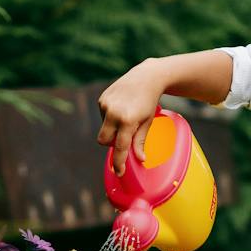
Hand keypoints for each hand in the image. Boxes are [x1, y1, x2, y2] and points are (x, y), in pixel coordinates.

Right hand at [96, 59, 165, 174]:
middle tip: (124, 137)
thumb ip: (140, 141)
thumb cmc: (149, 102)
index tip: (118, 172)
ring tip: (127, 115)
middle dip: (111, 144)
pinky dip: (110, 117)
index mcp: (127, 120)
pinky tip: (121, 108)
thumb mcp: (147, 122)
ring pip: (104, 128)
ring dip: (113, 128)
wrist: (145, 77)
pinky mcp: (101, 99)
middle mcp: (113, 113)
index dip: (119, 162)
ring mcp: (105, 105)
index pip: (120, 147)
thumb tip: (140, 159)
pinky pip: (103, 117)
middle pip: (104, 141)